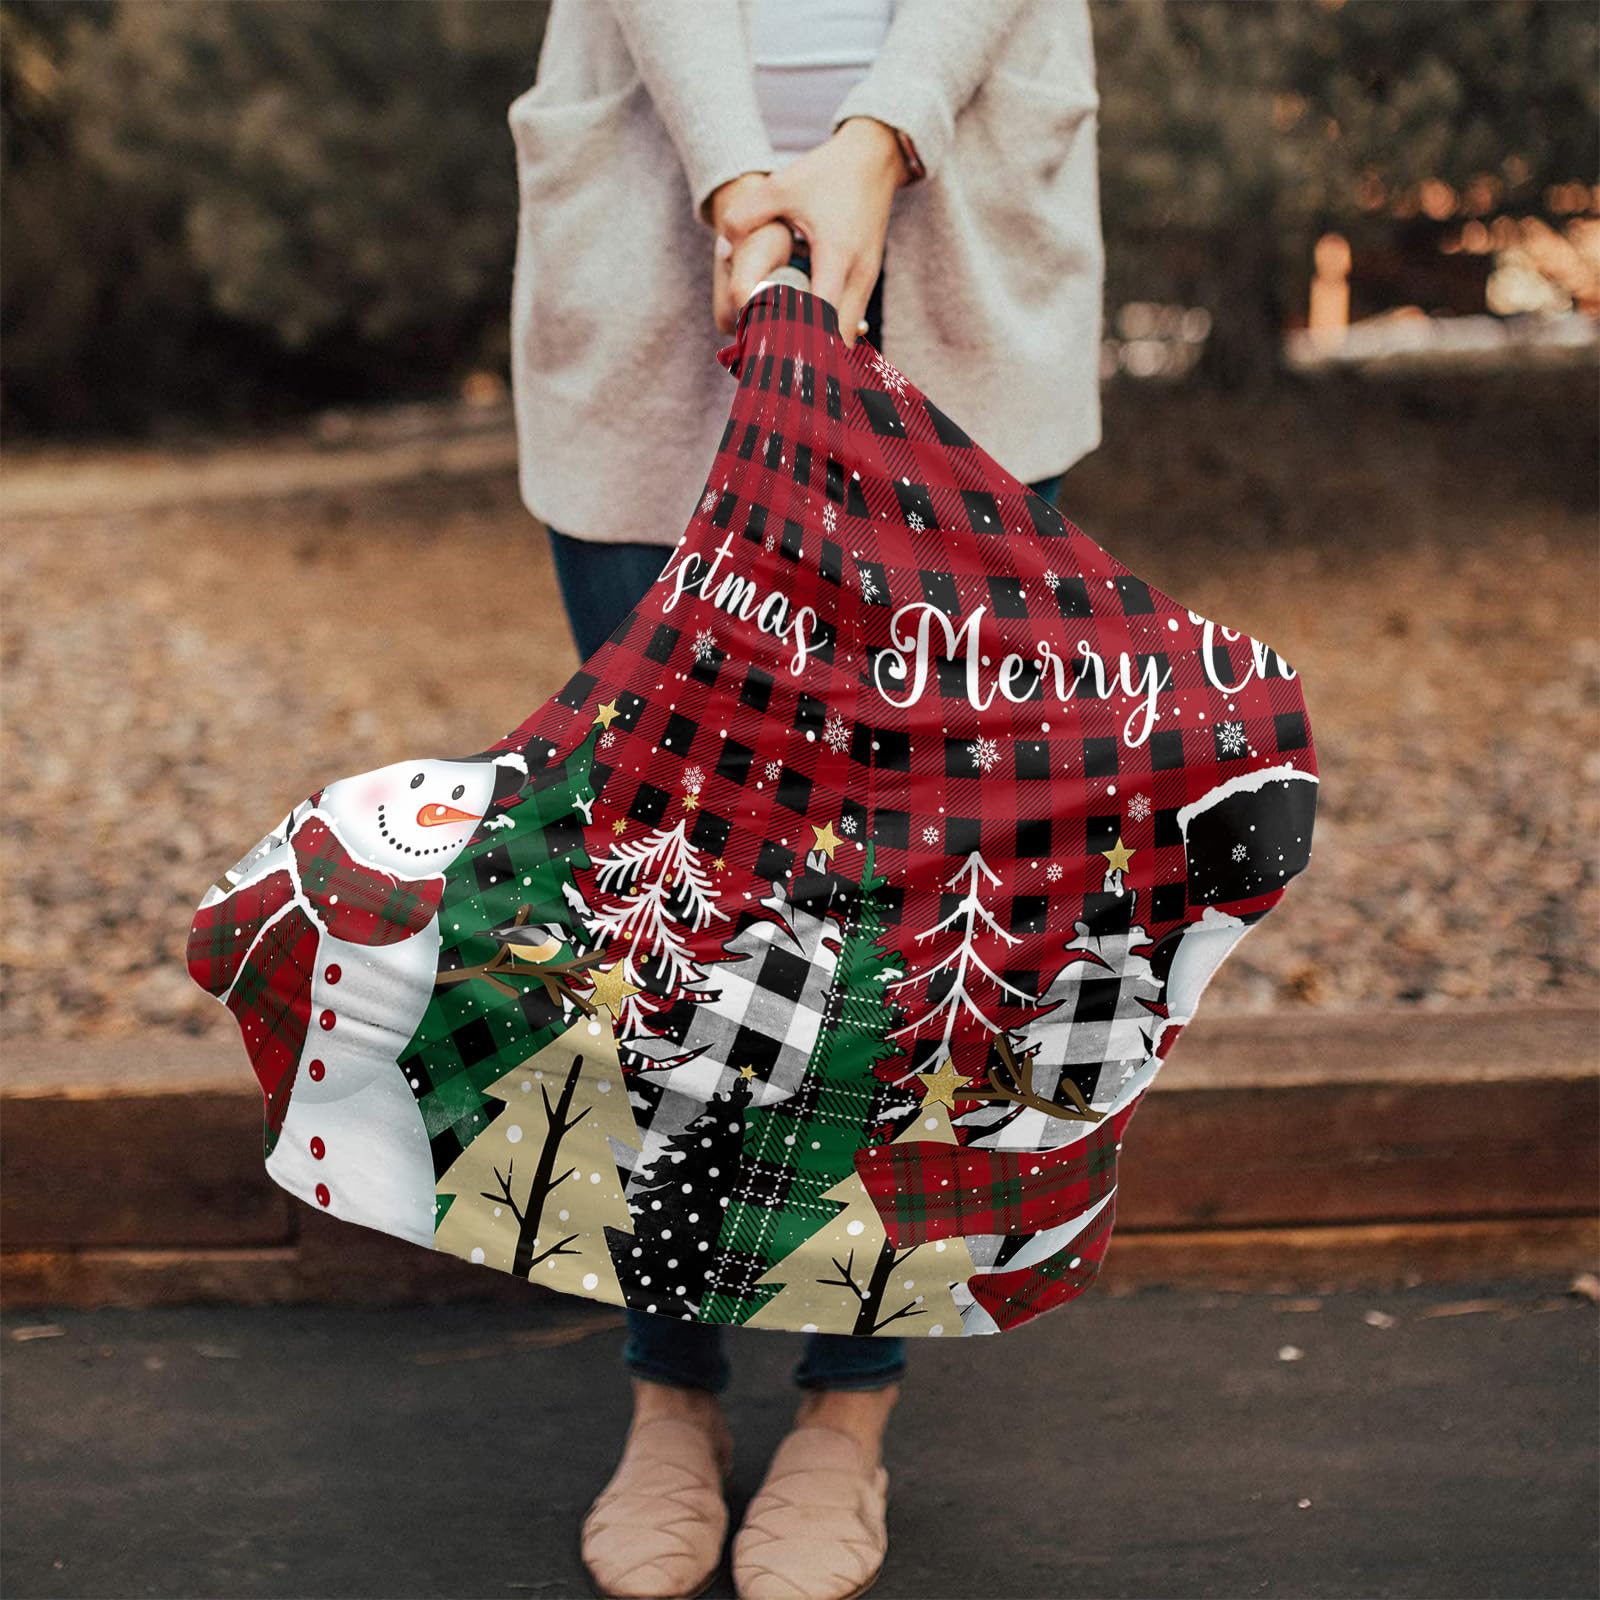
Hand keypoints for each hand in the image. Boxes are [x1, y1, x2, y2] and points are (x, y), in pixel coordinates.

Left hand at [714, 119, 907, 346]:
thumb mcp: (782, 186)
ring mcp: (867, 281)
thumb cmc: (827, 173)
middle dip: (811, 357)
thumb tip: (722, 250)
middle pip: (839, 340)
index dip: (798, 342)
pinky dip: (829, 333)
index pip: (821, 318)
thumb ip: (745, 215)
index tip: (773, 357)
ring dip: (820, 347)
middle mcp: (858, 275)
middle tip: (776, 366)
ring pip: (847, 335)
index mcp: (836, 256)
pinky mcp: (867, 280)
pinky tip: (803, 335)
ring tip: (787, 356)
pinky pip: (849, 320)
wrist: (874, 158)